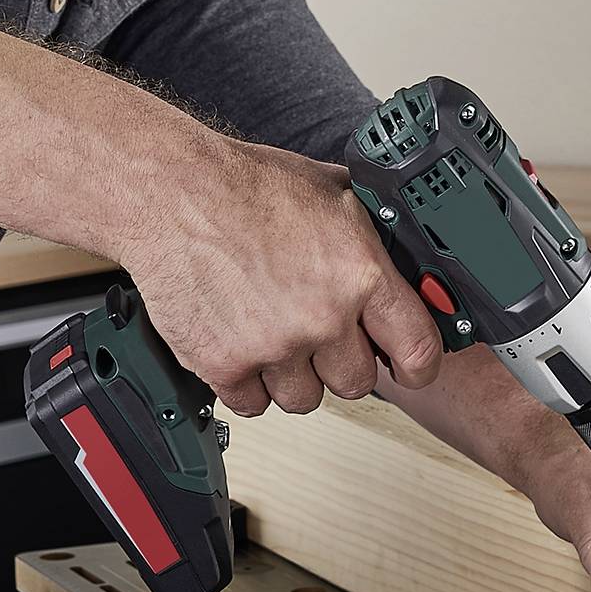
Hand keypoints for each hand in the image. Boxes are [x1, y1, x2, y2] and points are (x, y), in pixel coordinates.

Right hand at [120, 135, 442, 418]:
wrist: (173, 193)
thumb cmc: (247, 186)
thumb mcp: (334, 193)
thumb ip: (372, 236)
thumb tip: (404, 257)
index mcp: (360, 274)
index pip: (417, 351)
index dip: (417, 366)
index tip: (408, 369)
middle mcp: (322, 316)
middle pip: (357, 383)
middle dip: (341, 362)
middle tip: (318, 333)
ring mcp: (273, 346)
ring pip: (305, 399)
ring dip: (293, 376)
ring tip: (273, 333)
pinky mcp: (224, 364)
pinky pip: (253, 404)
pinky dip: (247, 383)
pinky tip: (241, 343)